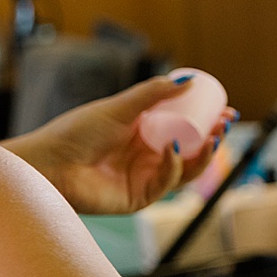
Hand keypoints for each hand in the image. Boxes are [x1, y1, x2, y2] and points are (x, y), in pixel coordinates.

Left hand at [4, 76, 236, 215]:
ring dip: (205, 155)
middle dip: (215, 139)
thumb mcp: (121, 106)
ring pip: (187, 170)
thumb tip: (191, 79)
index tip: (227, 110)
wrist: (50, 163)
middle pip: (193, 150)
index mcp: (146, 134)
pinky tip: (172, 151)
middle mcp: (149, 157)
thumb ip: (154, 92)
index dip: (209, 122)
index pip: (187, 129)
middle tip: (226, 124)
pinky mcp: (140, 197)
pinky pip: (167, 183)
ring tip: (214, 137)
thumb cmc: (77, 132)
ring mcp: (145, 178)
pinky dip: (175, 167)